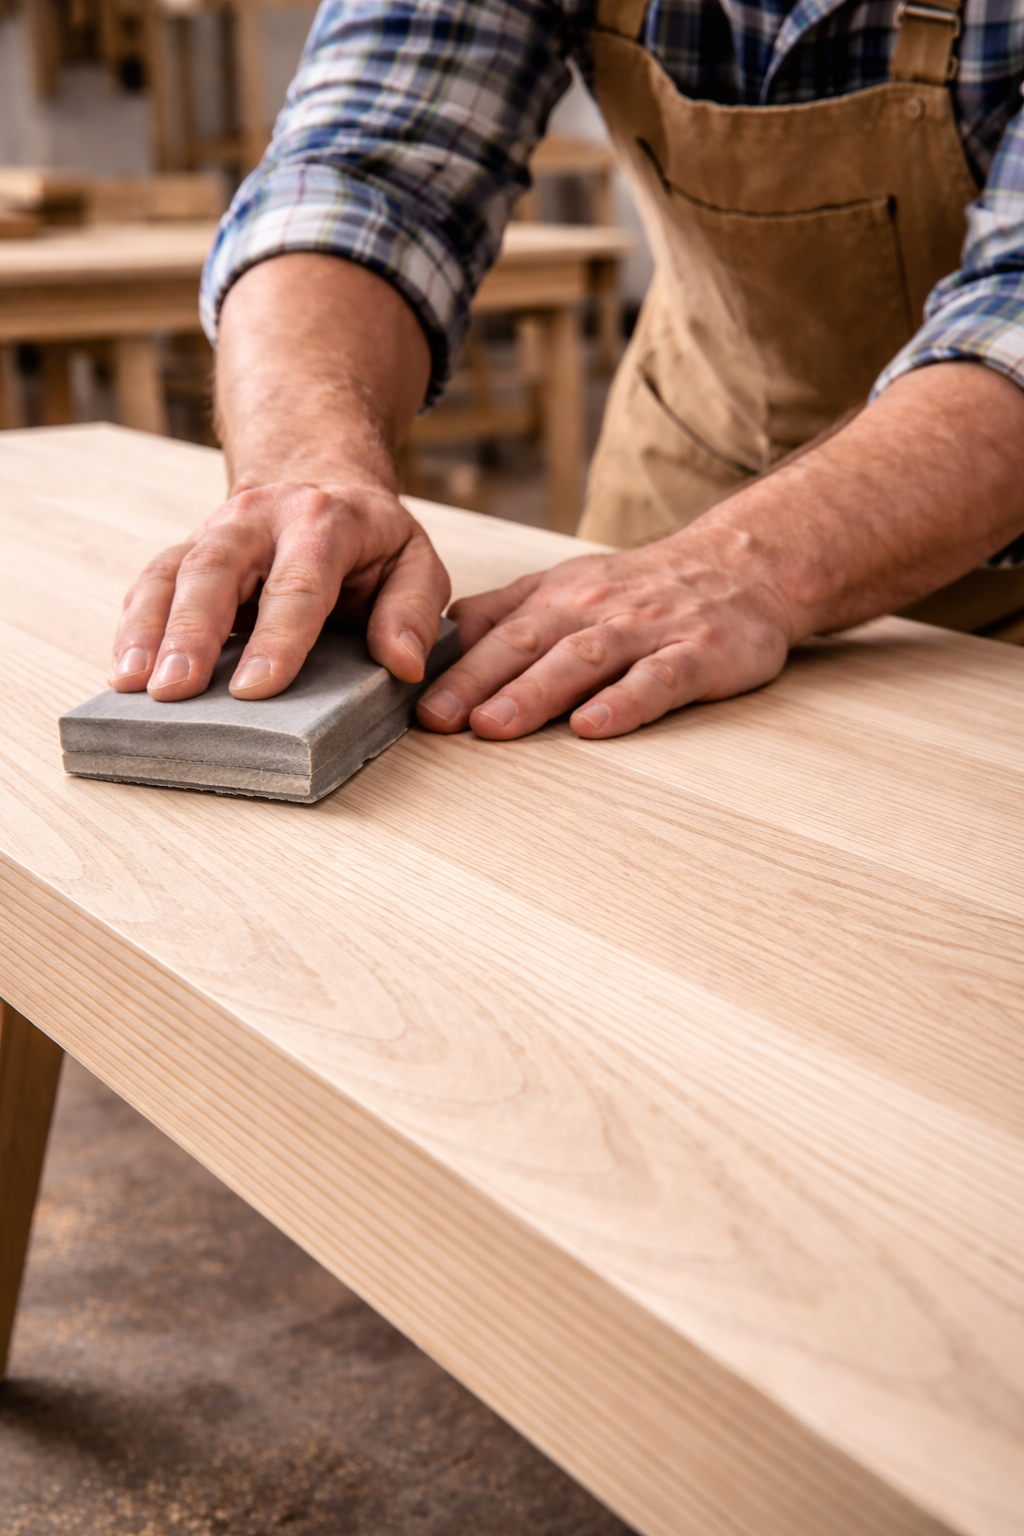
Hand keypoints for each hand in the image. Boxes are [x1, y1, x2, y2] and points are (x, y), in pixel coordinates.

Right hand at [110, 473, 450, 699]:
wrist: (321, 479)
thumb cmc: (372, 539)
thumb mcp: (415, 562)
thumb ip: (413, 611)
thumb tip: (404, 664)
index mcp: (325, 521)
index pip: (299, 582)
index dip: (277, 637)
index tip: (256, 688)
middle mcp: (261, 518)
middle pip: (217, 569)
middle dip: (192, 631)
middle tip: (174, 690)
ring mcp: (215, 531)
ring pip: (172, 572)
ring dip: (149, 630)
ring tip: (132, 684)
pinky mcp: (187, 551)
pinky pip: (151, 582)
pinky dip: (134, 625)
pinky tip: (125, 668)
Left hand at [417, 519, 793, 739]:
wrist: (744, 564)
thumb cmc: (648, 588)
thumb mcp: (568, 587)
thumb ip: (506, 614)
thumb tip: (435, 641)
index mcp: (557, 598)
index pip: (492, 632)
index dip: (448, 667)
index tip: (406, 700)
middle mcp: (594, 609)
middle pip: (525, 645)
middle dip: (474, 682)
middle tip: (434, 718)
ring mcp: (647, 630)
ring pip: (581, 660)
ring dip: (533, 694)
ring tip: (494, 726)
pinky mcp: (699, 652)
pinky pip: (658, 678)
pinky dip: (625, 702)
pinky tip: (594, 727)